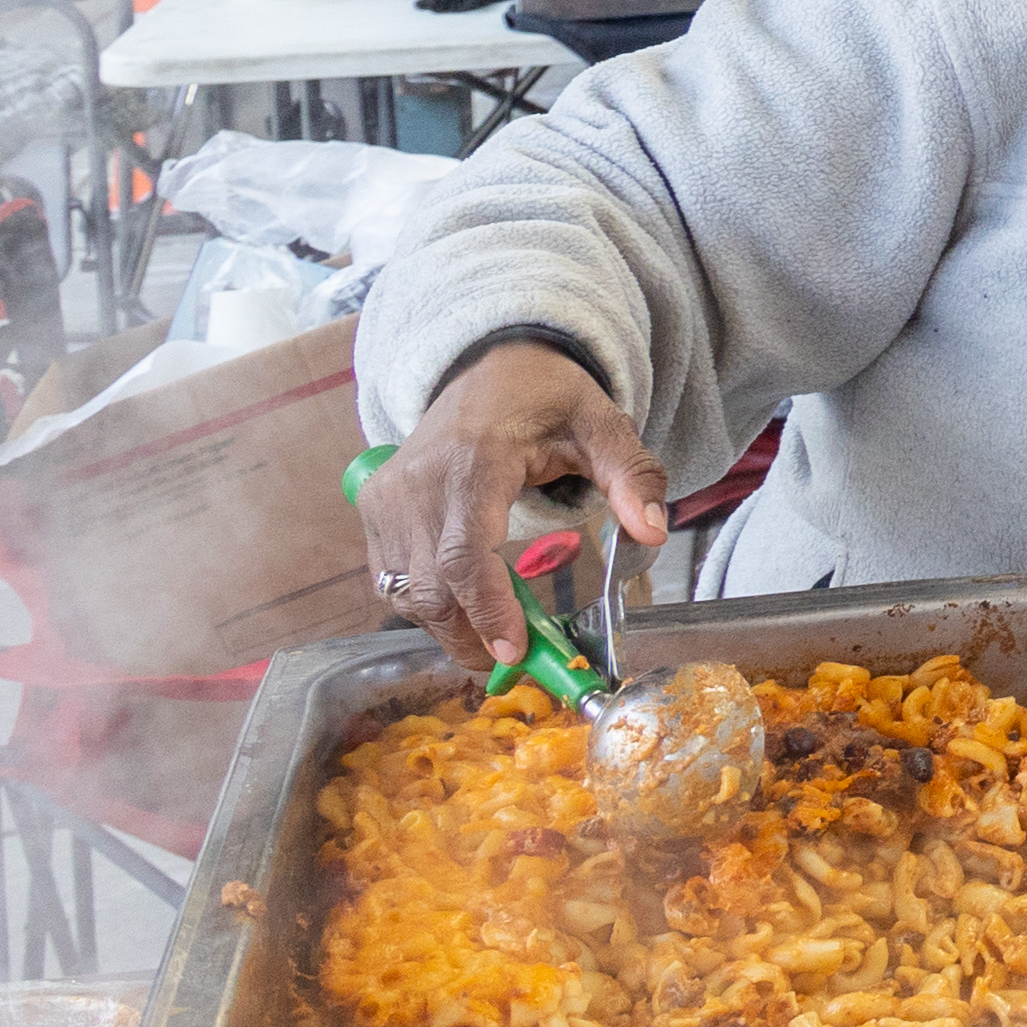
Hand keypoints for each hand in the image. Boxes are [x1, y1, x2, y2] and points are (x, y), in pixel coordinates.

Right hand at [360, 341, 670, 680]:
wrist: (486, 366)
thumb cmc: (546, 398)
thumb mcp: (602, 425)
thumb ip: (631, 476)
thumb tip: (652, 531)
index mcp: (472, 460)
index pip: (465, 552)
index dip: (487, 608)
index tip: (517, 651)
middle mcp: (416, 483)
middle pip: (432, 587)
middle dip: (474, 636)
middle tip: (525, 660)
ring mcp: (386, 500)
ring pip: (407, 593)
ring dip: (452, 627)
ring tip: (504, 633)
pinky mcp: (374, 513)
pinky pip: (393, 581)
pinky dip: (429, 606)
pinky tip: (470, 606)